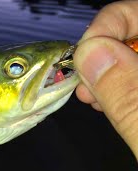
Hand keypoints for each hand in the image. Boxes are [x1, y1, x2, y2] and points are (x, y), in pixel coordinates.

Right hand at [74, 1, 137, 158]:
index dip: (107, 28)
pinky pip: (133, 76)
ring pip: (132, 56)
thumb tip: (90, 54)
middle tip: (82, 82)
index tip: (83, 59)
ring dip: (104, 71)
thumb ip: (130, 96)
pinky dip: (115, 84)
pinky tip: (104, 100)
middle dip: (101, 53)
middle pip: (135, 32)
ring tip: (89, 95)